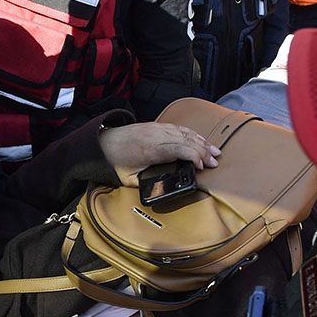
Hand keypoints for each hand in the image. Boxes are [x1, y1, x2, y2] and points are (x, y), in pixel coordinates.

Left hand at [99, 122, 219, 186]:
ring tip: (215, 151)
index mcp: (150, 150)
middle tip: (214, 162)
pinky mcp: (157, 126)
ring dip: (201, 142)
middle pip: (185, 140)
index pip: (178, 149)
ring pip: (185, 133)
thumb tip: (161, 190)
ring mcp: (157, 129)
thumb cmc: (115, 161)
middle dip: (203, 151)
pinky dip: (193, 134)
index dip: (193, 156)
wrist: (102, 142)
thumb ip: (146, 184)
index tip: (201, 166)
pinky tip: (201, 140)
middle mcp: (155, 136)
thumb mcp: (128, 179)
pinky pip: (179, 128)